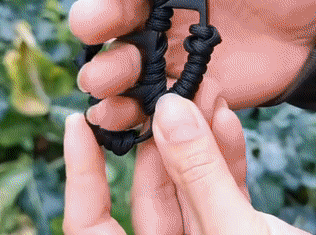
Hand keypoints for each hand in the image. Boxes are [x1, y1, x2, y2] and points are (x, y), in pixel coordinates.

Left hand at [63, 92, 310, 233]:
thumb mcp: (236, 234)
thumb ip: (201, 175)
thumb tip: (169, 111)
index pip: (91, 225)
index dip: (81, 173)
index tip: (77, 122)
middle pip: (149, 192)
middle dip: (163, 138)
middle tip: (168, 96)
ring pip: (190, 185)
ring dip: (199, 138)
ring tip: (202, 96)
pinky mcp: (238, 231)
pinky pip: (223, 189)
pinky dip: (226, 156)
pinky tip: (225, 120)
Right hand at [69, 0, 315, 130]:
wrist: (311, 36)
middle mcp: (163, 4)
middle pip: (113, 6)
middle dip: (98, 14)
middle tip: (98, 24)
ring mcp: (166, 49)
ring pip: (120, 58)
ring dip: (106, 70)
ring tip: (106, 81)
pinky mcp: (179, 85)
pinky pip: (143, 99)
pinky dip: (124, 109)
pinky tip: (116, 115)